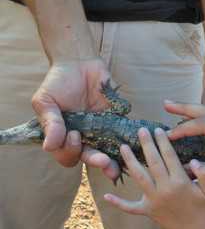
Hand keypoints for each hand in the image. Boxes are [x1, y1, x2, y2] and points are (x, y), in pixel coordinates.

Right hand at [31, 58, 119, 178]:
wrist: (78, 62)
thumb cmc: (58, 83)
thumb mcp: (46, 100)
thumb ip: (50, 122)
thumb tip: (49, 146)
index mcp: (64, 136)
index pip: (68, 155)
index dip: (71, 151)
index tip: (74, 135)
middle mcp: (85, 137)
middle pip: (91, 157)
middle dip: (97, 161)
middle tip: (104, 161)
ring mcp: (103, 130)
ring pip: (109, 151)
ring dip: (114, 160)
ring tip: (117, 166)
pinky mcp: (118, 120)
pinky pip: (125, 134)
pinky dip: (130, 141)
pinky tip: (133, 145)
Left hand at [103, 127, 204, 228]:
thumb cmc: (202, 206)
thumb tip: (194, 160)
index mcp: (180, 182)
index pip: (169, 157)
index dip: (163, 142)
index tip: (158, 129)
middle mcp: (165, 189)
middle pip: (153, 162)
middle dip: (146, 144)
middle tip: (141, 130)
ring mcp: (154, 200)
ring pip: (139, 177)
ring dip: (130, 161)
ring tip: (123, 147)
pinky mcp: (147, 210)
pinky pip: (130, 207)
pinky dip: (118, 202)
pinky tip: (106, 195)